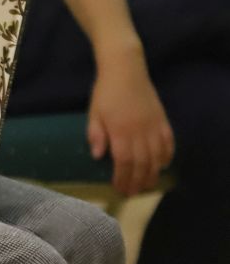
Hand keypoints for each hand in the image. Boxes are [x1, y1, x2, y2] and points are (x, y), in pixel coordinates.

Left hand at [87, 52, 173, 196]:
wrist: (125, 70)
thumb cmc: (105, 92)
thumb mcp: (93, 113)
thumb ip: (96, 135)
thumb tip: (97, 156)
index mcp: (121, 131)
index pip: (124, 162)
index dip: (123, 177)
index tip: (119, 189)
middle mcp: (140, 131)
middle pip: (142, 163)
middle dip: (137, 181)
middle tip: (132, 193)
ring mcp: (153, 126)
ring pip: (157, 156)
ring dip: (152, 173)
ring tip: (146, 185)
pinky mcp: (162, 120)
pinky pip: (168, 142)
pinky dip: (167, 156)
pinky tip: (162, 165)